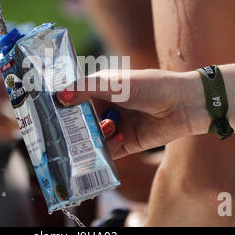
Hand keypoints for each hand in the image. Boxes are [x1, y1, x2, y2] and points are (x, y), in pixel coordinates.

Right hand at [57, 69, 203, 158]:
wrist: (184, 103)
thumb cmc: (150, 85)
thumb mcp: (116, 83)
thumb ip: (87, 89)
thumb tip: (60, 96)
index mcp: (100, 90)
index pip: (74, 99)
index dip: (63, 106)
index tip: (50, 114)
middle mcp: (105, 109)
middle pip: (80, 122)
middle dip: (76, 127)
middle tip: (69, 131)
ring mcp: (115, 126)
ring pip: (93, 138)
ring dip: (96, 136)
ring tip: (108, 128)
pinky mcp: (126, 143)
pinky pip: (109, 151)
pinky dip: (109, 148)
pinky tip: (118, 138)